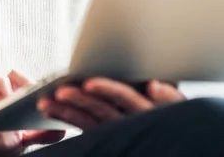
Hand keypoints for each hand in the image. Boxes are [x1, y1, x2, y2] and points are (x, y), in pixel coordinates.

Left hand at [36, 78, 184, 129]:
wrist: (174, 140)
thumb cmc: (175, 117)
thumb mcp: (179, 108)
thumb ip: (169, 96)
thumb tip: (154, 86)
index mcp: (146, 111)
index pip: (124, 98)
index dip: (107, 91)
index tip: (88, 83)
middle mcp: (129, 122)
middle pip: (102, 111)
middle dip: (79, 101)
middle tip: (59, 91)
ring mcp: (117, 131)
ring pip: (89, 122)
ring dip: (66, 112)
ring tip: (45, 103)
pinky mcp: (107, 135)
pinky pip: (84, 128)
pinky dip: (68, 118)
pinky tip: (52, 109)